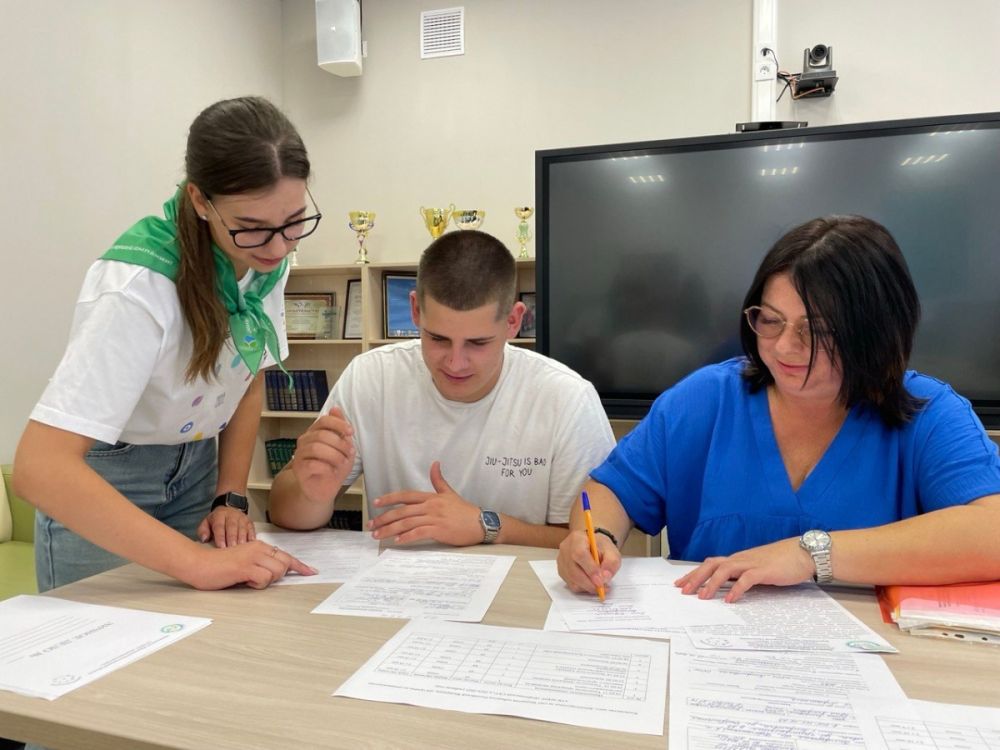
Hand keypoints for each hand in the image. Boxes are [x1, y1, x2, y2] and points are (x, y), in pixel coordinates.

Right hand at [182, 540, 316, 589]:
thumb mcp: (244, 562)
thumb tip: (275, 573)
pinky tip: (243, 581)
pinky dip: (256, 584)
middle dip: (277, 576)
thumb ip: (260, 564)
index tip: (310, 572)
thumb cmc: (219, 566)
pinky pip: (264, 579)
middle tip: (258, 579)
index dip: (299, 566)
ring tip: (247, 579)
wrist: (198, 563)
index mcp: (259, 546)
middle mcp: (259, 548)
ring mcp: (253, 556)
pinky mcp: (246, 566)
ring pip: (277, 572)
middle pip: (284, 564)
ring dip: (265, 581)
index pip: (285, 556)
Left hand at [197, 507, 255, 547]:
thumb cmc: (216, 521)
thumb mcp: (206, 523)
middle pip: (232, 527)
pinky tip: (250, 545)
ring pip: (243, 528)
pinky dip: (251, 537)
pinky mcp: (249, 522)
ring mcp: (242, 518)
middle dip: (232, 538)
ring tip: (241, 550)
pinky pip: (251, 530)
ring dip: (242, 539)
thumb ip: (203, 531)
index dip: (220, 536)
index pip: (219, 526)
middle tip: (231, 549)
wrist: (228, 510)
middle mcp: (232, 515)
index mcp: (219, 515)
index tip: (221, 546)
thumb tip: (204, 539)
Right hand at [291, 406, 355, 502]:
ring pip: (316, 448)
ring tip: (343, 463)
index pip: (323, 420)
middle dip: (340, 444)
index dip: (338, 424)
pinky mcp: (298, 469)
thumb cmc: (333, 467)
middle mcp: (304, 441)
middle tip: (350, 454)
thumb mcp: (343, 447)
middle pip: (322, 435)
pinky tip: (333, 471)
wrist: (323, 490)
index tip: (351, 432)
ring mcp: (299, 455)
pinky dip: (327, 467)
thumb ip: (339, 429)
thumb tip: (335, 408)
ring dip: (335, 456)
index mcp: (315, 433)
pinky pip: (312, 464)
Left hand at [368, 462, 483, 545]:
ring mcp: (434, 518)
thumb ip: (439, 480)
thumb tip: (434, 463)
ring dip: (390, 529)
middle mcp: (430, 506)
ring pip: (407, 522)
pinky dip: (407, 537)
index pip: (406, 496)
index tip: (376, 503)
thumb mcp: (450, 493)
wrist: (481, 523)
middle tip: (371, 525)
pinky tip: (397, 541)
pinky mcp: (439, 530)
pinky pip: (419, 533)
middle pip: (402, 510)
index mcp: (431, 497)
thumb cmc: (465, 511)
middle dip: (384, 518)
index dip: (390, 498)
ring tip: (378, 535)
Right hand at [557, 529, 620, 595]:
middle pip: (573, 570)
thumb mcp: (612, 552)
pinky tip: (591, 584)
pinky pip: (570, 584)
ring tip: (599, 586)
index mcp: (577, 538)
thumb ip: (611, 563)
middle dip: (589, 583)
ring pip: (571, 580)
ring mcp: (561, 560)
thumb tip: (605, 578)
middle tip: (603, 588)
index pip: (580, 554)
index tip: (601, 581)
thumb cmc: (601, 547)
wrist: (593, 545)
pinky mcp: (561, 571)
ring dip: (587, 587)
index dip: (590, 569)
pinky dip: (582, 588)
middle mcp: (565, 549)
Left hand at [674, 537, 814, 602]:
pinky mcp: (764, 571)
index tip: (681, 583)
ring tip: (702, 597)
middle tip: (683, 590)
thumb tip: (728, 588)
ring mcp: (752, 563)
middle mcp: (741, 559)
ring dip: (711, 583)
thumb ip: (743, 575)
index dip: (694, 573)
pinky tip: (729, 599)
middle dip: (696, 577)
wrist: (803, 552)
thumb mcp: (757, 568)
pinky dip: (736, 589)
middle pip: (712, 565)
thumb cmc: (782, 561)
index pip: (711, 564)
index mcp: (738, 559)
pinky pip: (746, 579)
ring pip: (725, 570)